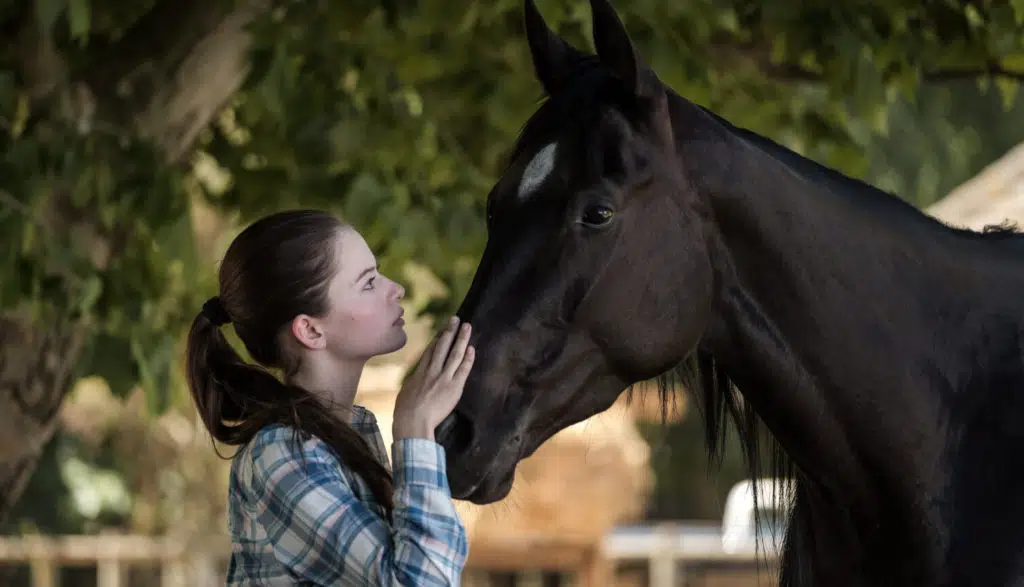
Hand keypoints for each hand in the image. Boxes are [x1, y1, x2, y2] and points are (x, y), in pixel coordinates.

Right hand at [393, 317, 474, 440]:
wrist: (412, 422)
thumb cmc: (405, 412)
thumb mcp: (405, 392)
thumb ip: (414, 382)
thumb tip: (416, 379)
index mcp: (419, 372)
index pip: (430, 351)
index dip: (438, 339)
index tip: (443, 329)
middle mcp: (432, 371)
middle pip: (442, 346)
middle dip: (449, 331)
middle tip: (455, 319)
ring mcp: (443, 378)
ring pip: (454, 354)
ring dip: (461, 338)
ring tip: (467, 326)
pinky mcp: (454, 387)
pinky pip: (463, 369)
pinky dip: (468, 358)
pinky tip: (471, 348)